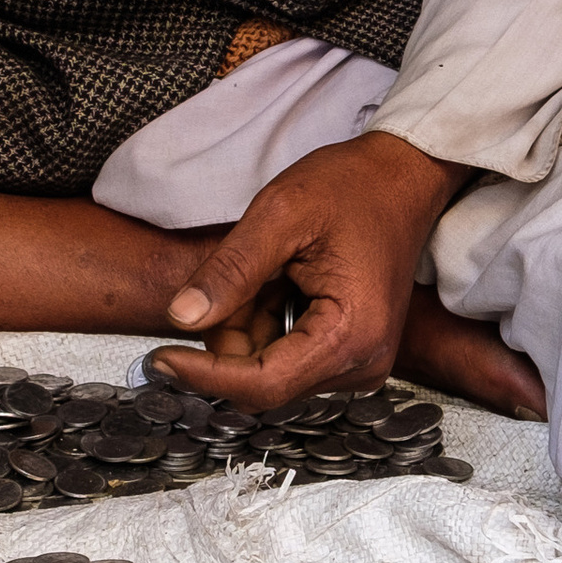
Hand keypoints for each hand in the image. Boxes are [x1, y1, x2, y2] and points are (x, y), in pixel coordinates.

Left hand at [162, 132, 464, 412]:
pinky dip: (267, 324)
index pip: (262, 385)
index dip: (203, 375)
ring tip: (270, 270)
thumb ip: (230, 270)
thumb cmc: (353, 187)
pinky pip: (287, 358)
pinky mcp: (350, 354)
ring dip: (249, 327)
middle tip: (235, 276)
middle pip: (263, 382)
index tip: (159, 356)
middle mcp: (362, 364)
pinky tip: (282, 282)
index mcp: (352, 336)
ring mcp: (359, 362)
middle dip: (231, 336)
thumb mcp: (281, 213)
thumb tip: (182, 318)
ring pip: (269, 371)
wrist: (402, 177)